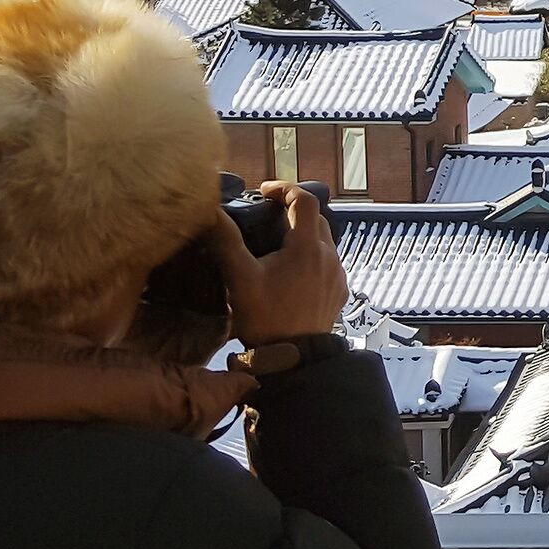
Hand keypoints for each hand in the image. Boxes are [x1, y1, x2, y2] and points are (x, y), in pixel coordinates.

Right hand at [210, 182, 347, 347]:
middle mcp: (329, 257)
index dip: (284, 188)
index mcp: (308, 247)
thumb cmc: (267, 319)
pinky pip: (326, 264)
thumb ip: (226, 242)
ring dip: (301, 236)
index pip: (304, 200)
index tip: (264, 192)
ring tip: (274, 246)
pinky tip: (288, 273)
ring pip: (322, 242)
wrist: (294, 359)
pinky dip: (309, 258)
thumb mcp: (240, 279)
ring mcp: (337, 276)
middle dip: (291, 212)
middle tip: (265, 217)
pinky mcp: (338, 293)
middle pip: (315, 219)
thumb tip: (210, 213)